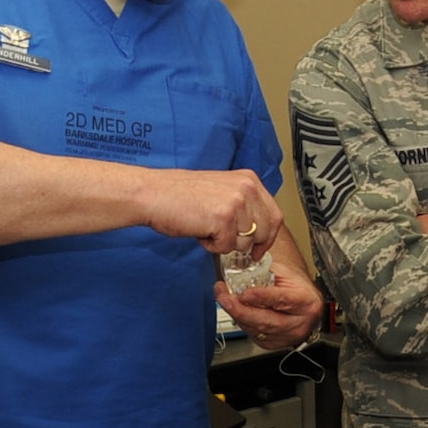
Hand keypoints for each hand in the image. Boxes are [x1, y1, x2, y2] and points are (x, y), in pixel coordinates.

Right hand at [140, 168, 283, 255]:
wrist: (153, 193)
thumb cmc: (178, 194)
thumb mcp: (220, 190)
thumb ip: (241, 203)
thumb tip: (255, 228)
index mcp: (248, 179)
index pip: (274, 214)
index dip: (268, 236)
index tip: (259, 247)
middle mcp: (247, 188)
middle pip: (266, 230)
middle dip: (251, 245)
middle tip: (232, 246)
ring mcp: (237, 203)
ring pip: (246, 242)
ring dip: (226, 243)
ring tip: (206, 229)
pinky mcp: (224, 219)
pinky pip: (227, 247)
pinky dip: (212, 246)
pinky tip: (199, 231)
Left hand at [216, 268, 322, 349]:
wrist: (304, 302)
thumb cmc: (295, 287)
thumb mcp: (285, 273)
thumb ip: (264, 273)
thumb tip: (240, 271)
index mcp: (306, 302)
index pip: (282, 300)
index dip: (262, 297)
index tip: (244, 293)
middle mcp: (299, 323)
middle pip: (266, 321)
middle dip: (241, 310)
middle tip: (224, 297)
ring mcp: (287, 337)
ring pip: (257, 330)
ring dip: (237, 315)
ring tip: (224, 299)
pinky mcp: (275, 344)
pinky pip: (253, 335)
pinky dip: (242, 322)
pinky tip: (236, 311)